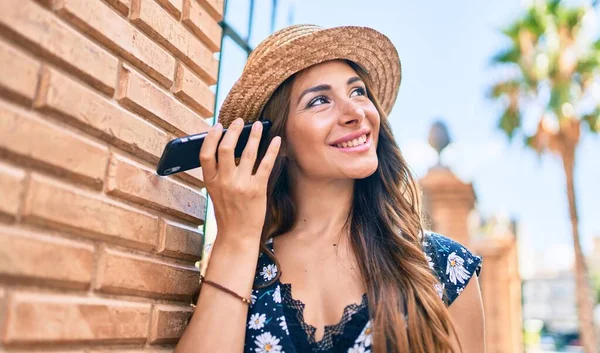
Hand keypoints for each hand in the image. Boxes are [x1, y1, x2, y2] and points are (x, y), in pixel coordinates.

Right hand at [200, 118, 280, 243]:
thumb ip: (218, 173)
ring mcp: (241, 185)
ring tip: (258, 125)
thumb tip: (225, 148)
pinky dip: (272, 150)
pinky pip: (266, 164)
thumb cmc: (227, 213)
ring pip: (247, 153)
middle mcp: (224, 181)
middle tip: (240, 121)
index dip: (211, 137)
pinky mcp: (257, 189)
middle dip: (233, 131)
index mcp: (210, 182)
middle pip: (226, 149)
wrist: (237, 235)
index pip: (205, 154)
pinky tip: (276, 140)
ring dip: (254, 136)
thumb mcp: (215, 193)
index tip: (218, 125)